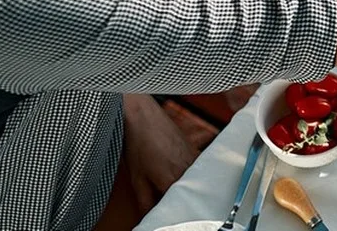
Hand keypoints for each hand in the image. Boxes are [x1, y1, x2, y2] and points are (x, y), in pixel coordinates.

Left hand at [121, 94, 197, 212]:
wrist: (144, 118)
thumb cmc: (140, 143)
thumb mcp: (137, 179)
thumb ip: (145, 202)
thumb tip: (149, 217)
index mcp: (173, 180)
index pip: (178, 207)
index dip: (172, 215)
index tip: (167, 219)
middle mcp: (189, 171)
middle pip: (190, 196)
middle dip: (182, 204)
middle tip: (172, 209)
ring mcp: (196, 161)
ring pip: (196, 185)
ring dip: (189, 192)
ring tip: (177, 196)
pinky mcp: (198, 154)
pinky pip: (199, 173)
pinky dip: (194, 180)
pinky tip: (185, 182)